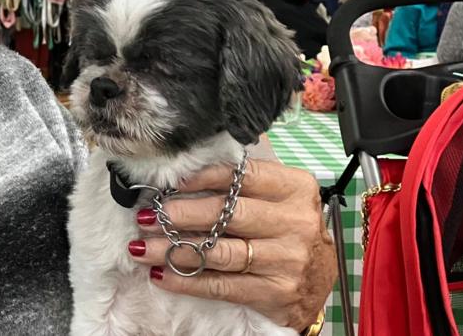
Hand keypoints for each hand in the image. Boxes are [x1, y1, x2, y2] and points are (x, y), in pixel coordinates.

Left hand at [128, 159, 335, 329]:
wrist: (320, 281)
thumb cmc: (289, 231)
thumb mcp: (281, 198)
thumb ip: (246, 183)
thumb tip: (188, 170)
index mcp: (295, 189)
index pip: (243, 176)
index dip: (203, 177)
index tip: (171, 182)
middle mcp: (294, 222)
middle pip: (226, 214)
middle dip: (180, 215)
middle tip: (147, 216)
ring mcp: (285, 259)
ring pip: (218, 252)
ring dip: (173, 249)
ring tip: (142, 246)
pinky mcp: (274, 291)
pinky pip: (221, 285)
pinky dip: (187, 281)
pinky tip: (162, 275)